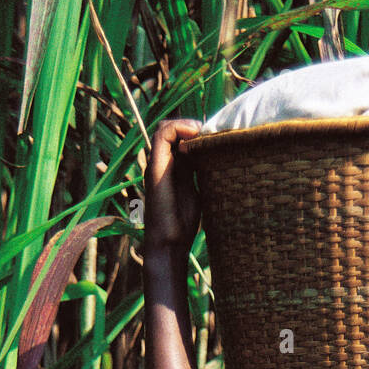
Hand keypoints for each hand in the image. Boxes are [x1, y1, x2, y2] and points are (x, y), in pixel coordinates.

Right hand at [144, 118, 202, 254]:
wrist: (169, 243)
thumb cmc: (183, 224)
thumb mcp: (198, 191)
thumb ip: (200, 172)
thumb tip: (213, 157)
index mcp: (171, 167)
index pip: (179, 136)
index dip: (196, 132)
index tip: (214, 137)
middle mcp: (161, 162)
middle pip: (171, 128)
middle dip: (191, 125)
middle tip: (210, 132)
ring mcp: (156, 163)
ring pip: (165, 127)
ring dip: (186, 124)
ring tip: (202, 132)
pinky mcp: (155, 166)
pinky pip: (162, 135)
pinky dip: (179, 128)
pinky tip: (195, 135)